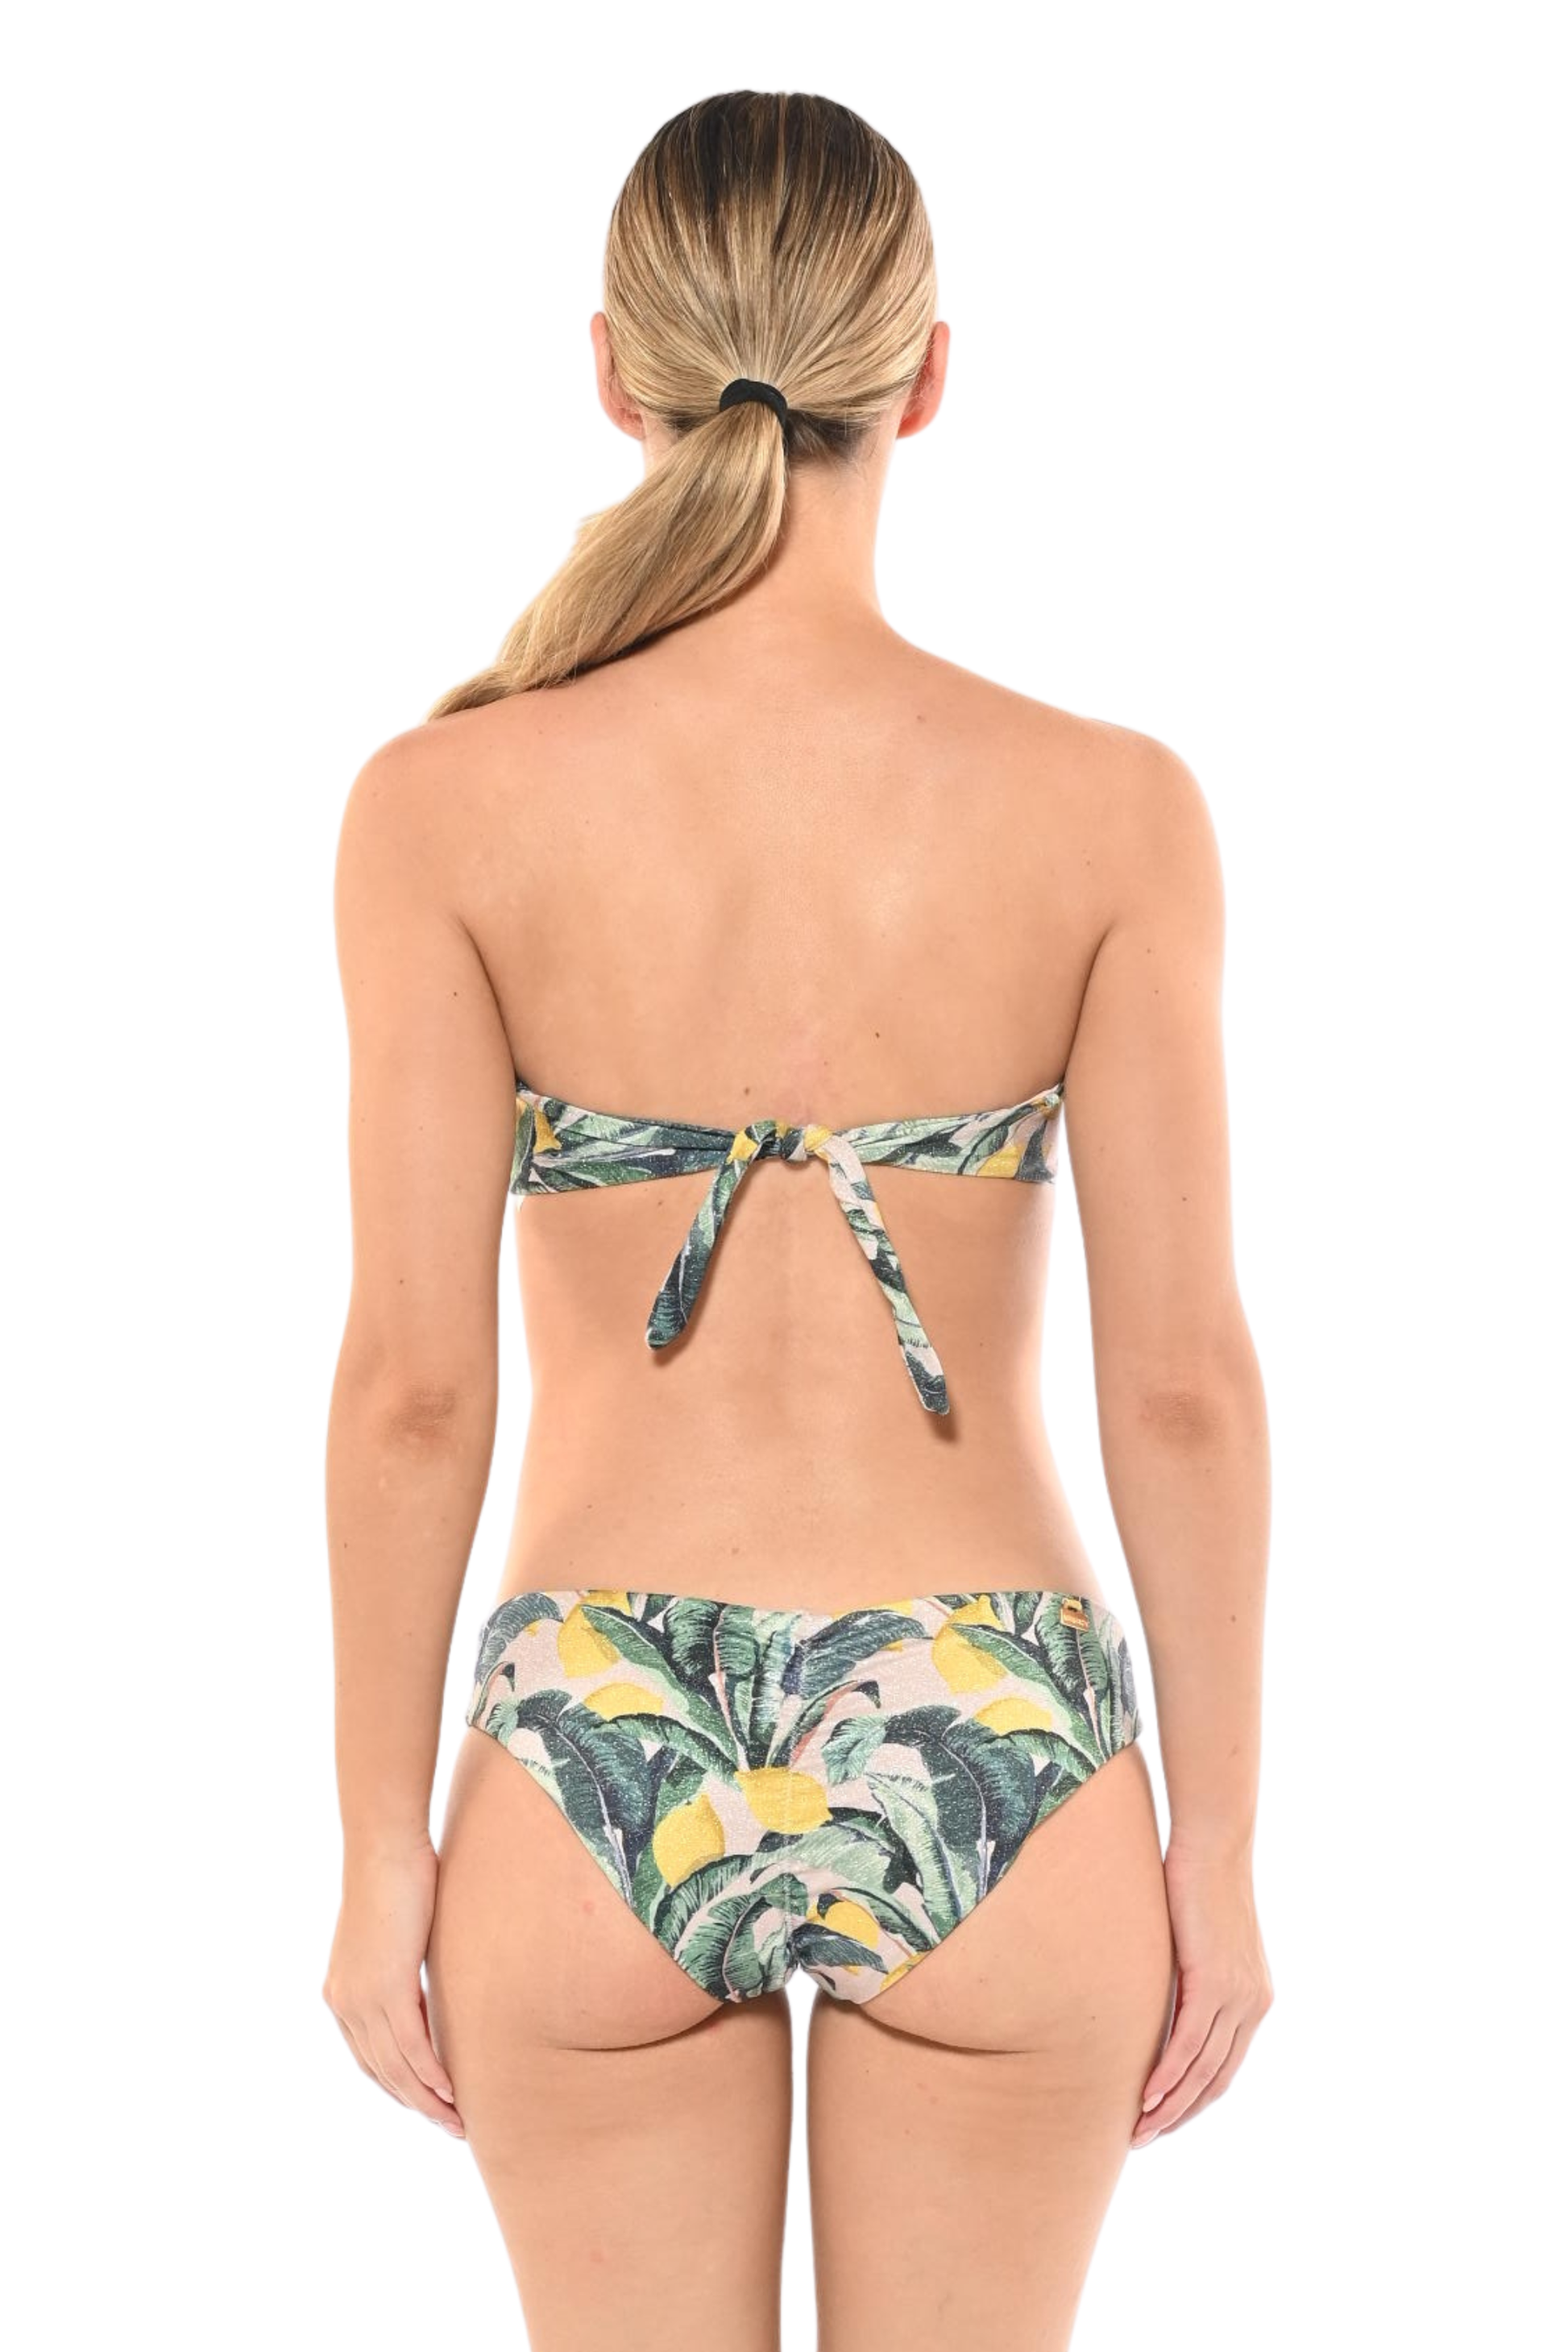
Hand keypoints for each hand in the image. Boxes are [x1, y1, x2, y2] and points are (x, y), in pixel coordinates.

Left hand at [323, 1838, 464, 2138]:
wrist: (384, 1847)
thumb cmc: (396, 1877)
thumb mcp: (396, 1935)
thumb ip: (402, 1968)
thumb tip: (426, 1984)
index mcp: (342, 1993)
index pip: (369, 2057)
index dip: (397, 2086)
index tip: (427, 2104)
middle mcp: (345, 2004)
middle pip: (381, 2072)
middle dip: (415, 2104)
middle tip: (449, 2126)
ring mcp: (363, 1999)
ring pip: (396, 2067)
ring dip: (427, 2100)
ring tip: (456, 2121)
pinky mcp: (387, 1988)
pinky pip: (412, 2046)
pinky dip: (431, 2074)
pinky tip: (450, 2092)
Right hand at [1133, 1838, 1271, 2146]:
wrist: (1214, 1845)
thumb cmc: (1197, 1884)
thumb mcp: (1198, 1943)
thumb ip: (1189, 1979)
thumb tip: (1160, 1998)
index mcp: (1254, 2000)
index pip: (1225, 2068)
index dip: (1194, 2100)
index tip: (1162, 2120)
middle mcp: (1253, 2005)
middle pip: (1217, 2080)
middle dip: (1180, 2115)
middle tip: (1144, 2138)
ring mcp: (1237, 1996)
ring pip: (1202, 2070)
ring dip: (1170, 2106)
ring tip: (1139, 2130)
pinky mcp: (1213, 1982)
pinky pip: (1189, 2043)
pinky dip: (1167, 2075)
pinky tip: (1146, 2097)